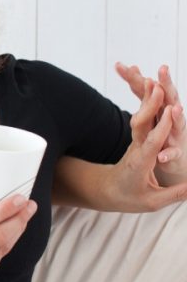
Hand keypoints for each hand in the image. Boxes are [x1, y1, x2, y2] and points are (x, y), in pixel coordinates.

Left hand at [103, 74, 186, 210]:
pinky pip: (141, 118)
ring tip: (153, 79)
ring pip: (140, 117)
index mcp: (141, 162)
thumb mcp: (153, 201)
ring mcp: (135, 141)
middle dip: (150, 104)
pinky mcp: (137, 139)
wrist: (106, 190)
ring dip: (146, 99)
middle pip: (142, 123)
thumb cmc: (129, 197)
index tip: (172, 111)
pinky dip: (146, 104)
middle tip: (158, 85)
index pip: (153, 142)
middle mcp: (137, 147)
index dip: (163, 127)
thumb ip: (175, 193)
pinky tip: (150, 89)